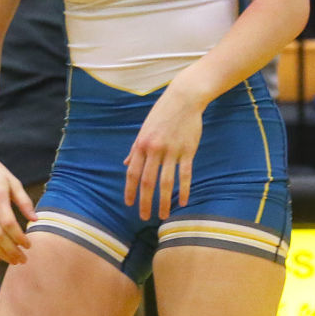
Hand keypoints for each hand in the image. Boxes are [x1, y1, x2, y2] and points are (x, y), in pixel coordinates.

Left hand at [124, 82, 203, 220]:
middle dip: (145, 202)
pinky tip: (183, 201)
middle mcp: (155, 149)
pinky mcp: (188, 150)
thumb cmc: (162, 115)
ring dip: (164, 201)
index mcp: (142, 145)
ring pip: (166, 182)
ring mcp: (172, 151)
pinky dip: (184, 189)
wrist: (184, 98)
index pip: (133, 173)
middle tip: (144, 217)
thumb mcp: (144, 130)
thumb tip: (126, 165)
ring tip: (162, 215)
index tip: (129, 205)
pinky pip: (185, 174)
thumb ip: (135, 149)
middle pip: (148, 182)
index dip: (130, 190)